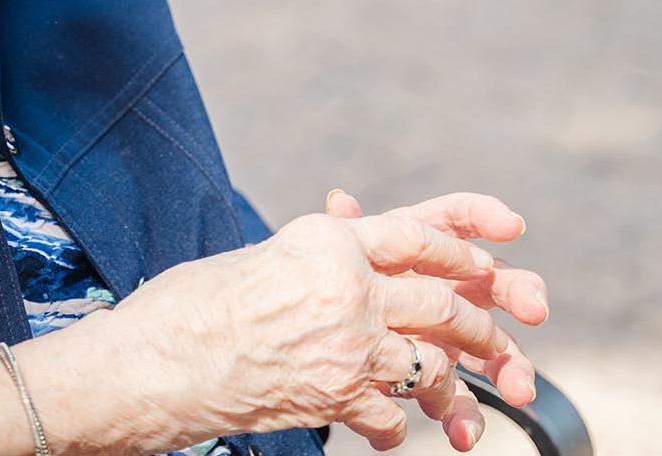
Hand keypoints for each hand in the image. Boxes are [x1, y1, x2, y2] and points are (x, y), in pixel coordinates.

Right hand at [68, 190, 542, 452]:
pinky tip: (387, 432)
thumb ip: (321, 255)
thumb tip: (353, 240)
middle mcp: (348, 283)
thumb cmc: (190, 308)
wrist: (150, 363)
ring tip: (462, 410)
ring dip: (455, 388)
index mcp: (329, 239)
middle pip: (445, 299)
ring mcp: (347, 342)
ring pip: (434, 360)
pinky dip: (395, 428)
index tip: (511, 237)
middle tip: (508, 347)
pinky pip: (393, 415)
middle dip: (485, 327)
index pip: (422, 230)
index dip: (473, 233)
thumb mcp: (265, 259)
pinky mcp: (336, 395)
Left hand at [326, 188, 550, 452]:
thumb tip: (339, 199)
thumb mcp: (336, 264)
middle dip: (521, 292)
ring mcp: (452, 335)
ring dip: (511, 366)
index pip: (460, 219)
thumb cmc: (334, 292)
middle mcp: (449, 287)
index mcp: (423, 249)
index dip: (486, 216)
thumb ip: (344, 234)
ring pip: (495, 347)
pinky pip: (461, 398)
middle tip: (534, 309)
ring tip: (519, 390)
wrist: (320, 350)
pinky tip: (464, 433)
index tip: (512, 226)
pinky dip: (467, 418)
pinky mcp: (441, 381)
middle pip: (496, 282)